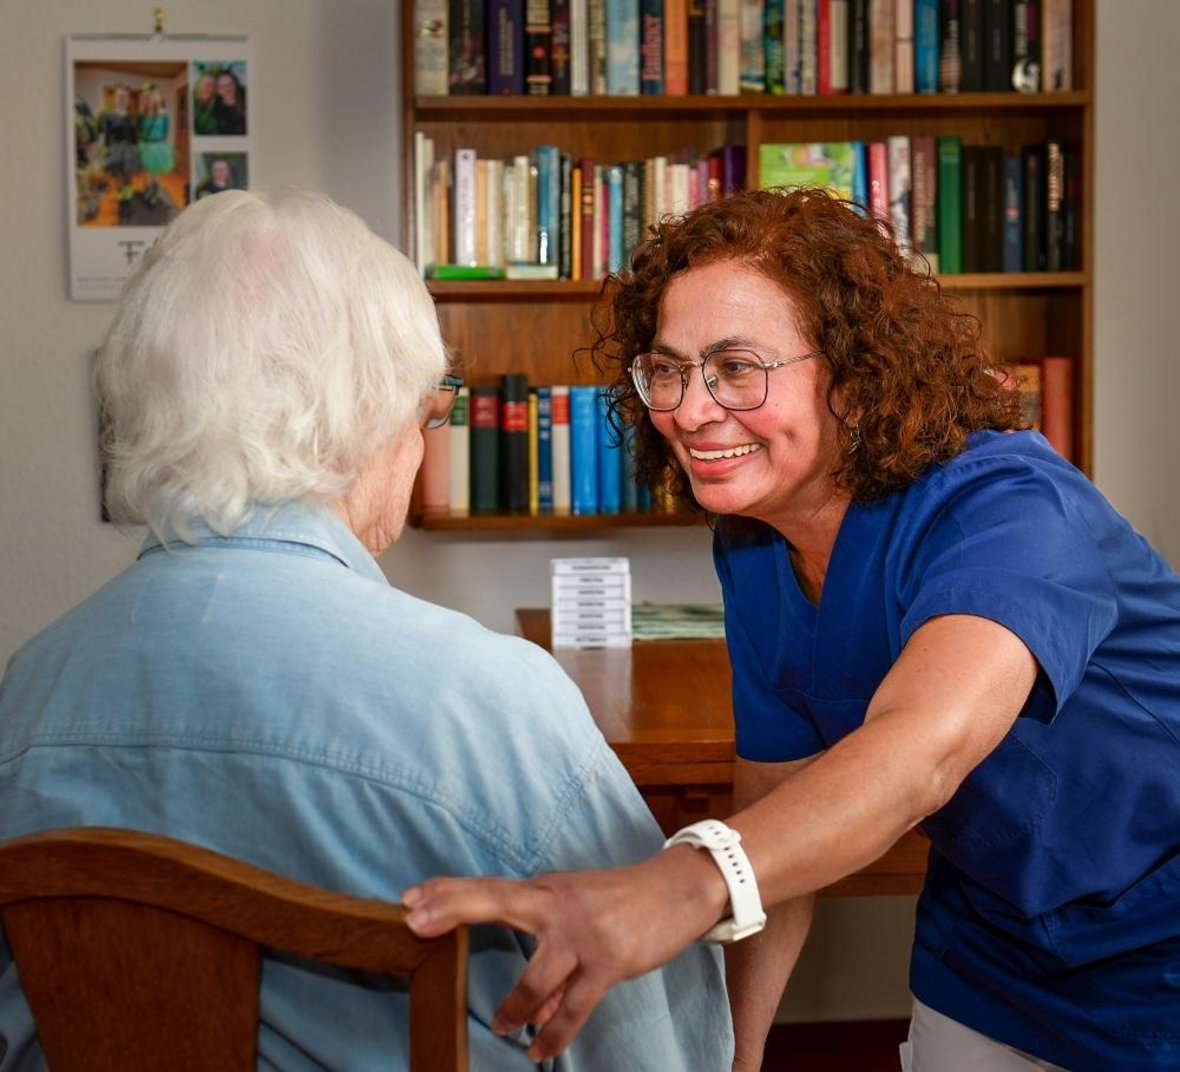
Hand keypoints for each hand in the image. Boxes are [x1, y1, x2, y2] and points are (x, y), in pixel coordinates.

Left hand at [402, 846, 727, 1060]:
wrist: (678, 889)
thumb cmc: (621, 904)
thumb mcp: (578, 920)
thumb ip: (549, 964)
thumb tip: (529, 1014)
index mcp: (546, 891)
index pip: (490, 887)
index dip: (449, 891)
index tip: (410, 898)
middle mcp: (557, 904)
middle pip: (497, 901)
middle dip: (454, 908)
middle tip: (415, 921)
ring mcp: (583, 932)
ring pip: (535, 975)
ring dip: (515, 1007)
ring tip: (504, 1028)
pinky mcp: (608, 960)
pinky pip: (573, 1006)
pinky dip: (553, 1032)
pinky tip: (539, 1049)